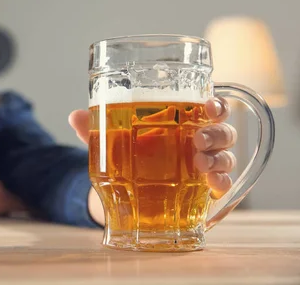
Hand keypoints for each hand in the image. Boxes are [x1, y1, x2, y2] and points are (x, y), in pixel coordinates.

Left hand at [68, 97, 235, 195]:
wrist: (119, 193)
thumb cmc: (125, 154)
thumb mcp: (108, 139)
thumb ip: (94, 128)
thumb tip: (74, 116)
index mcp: (182, 122)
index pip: (209, 108)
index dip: (216, 105)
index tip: (208, 106)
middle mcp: (198, 142)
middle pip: (224, 132)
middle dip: (217, 133)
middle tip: (197, 139)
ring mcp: (203, 166)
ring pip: (226, 157)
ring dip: (218, 158)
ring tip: (199, 163)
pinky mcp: (203, 191)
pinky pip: (222, 186)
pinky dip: (221, 184)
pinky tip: (213, 185)